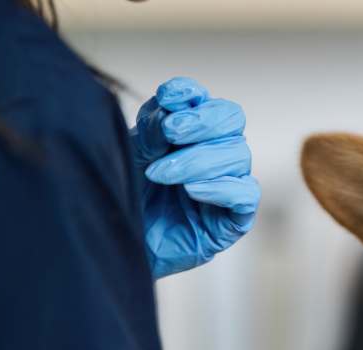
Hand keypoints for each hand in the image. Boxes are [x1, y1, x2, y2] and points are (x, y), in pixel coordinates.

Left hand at [129, 77, 260, 278]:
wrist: (116, 241)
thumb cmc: (126, 196)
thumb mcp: (130, 153)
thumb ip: (153, 129)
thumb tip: (175, 110)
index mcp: (191, 133)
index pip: (205, 100)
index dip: (190, 94)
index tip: (166, 99)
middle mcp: (214, 153)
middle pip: (231, 118)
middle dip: (200, 121)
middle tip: (169, 133)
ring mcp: (227, 185)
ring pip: (238, 155)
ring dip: (197, 160)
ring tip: (160, 174)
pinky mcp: (232, 219)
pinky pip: (246, 195)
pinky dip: (220, 188)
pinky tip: (191, 191)